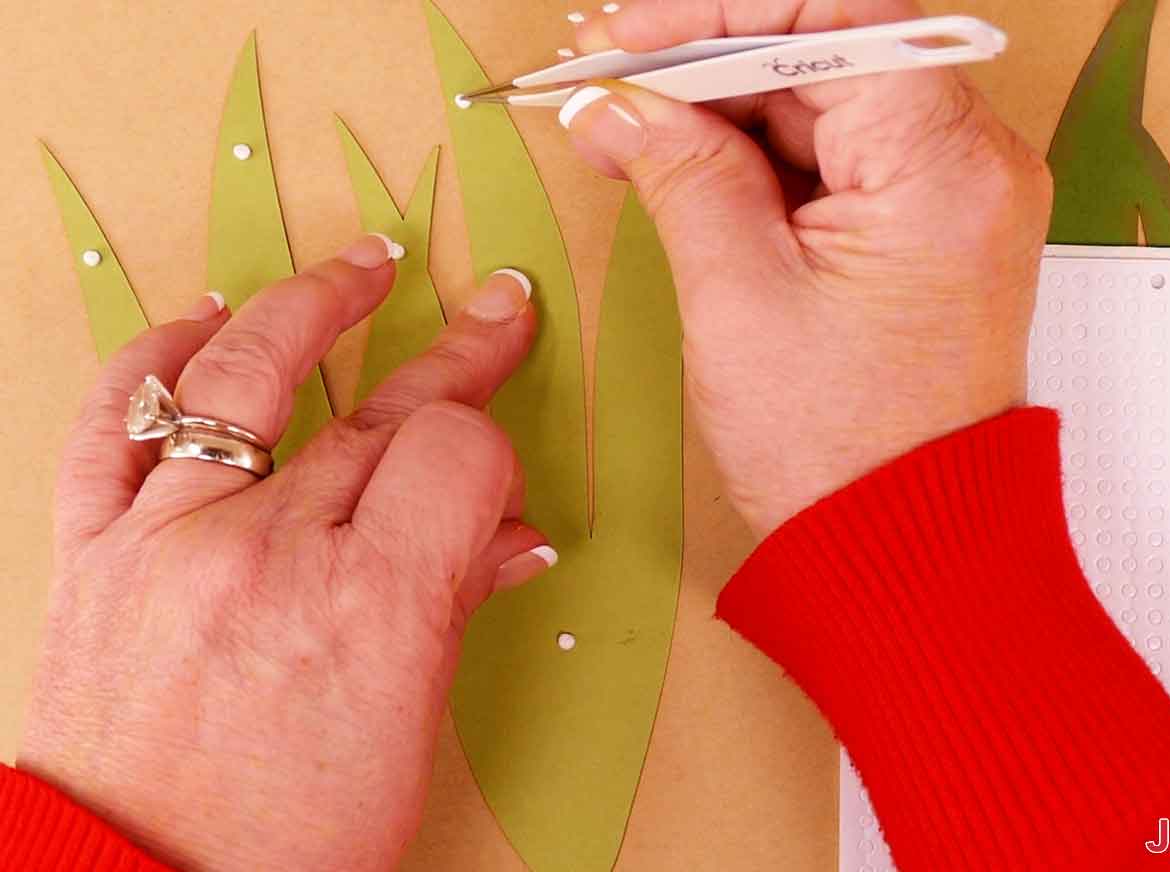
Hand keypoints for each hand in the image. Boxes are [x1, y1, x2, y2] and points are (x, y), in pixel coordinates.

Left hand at [18, 239, 553, 870]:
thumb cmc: (285, 841)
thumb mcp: (407, 728)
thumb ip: (454, 606)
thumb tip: (512, 538)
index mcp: (369, 608)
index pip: (457, 454)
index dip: (495, 453)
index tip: (497, 484)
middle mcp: (268, 555)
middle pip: (379, 413)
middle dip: (457, 356)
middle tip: (497, 312)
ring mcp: (169, 541)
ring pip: (244, 375)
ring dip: (313, 306)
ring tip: (360, 267)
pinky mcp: (93, 551)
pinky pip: (114, 421)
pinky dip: (153, 357)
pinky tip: (200, 320)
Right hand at [564, 0, 1050, 535]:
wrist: (902, 549)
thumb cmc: (842, 453)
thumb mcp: (737, 296)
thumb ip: (680, 169)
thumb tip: (619, 101)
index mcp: (946, 167)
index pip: (838, 13)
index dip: (722, 8)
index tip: (632, 34)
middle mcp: (974, 164)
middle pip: (831, 51)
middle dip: (710, 61)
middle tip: (609, 84)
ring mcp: (956, 196)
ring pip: (828, 100)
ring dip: (727, 109)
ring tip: (628, 133)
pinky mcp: (930, 227)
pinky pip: (842, 155)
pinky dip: (763, 156)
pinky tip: (685, 167)